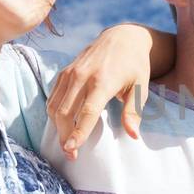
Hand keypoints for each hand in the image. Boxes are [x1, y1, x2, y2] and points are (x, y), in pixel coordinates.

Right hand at [47, 24, 155, 157]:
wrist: (122, 37)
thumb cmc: (135, 65)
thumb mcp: (140, 87)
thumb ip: (134, 111)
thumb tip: (134, 135)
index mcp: (103, 80)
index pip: (87, 112)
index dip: (79, 132)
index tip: (72, 150)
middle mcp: (82, 76)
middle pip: (66, 112)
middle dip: (65, 136)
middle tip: (71, 155)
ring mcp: (70, 73)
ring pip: (55, 106)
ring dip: (58, 128)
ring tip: (66, 144)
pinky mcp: (64, 72)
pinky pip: (53, 97)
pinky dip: (55, 114)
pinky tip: (62, 125)